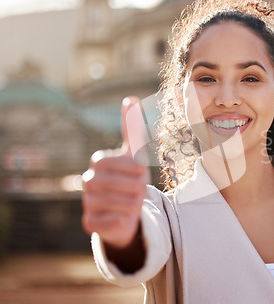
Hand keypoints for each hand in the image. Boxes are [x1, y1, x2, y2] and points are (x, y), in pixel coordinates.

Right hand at [82, 97, 150, 248]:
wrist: (125, 212)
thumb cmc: (131, 180)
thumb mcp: (135, 155)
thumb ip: (133, 129)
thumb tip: (130, 98)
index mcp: (99, 161)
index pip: (130, 165)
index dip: (140, 171)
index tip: (139, 174)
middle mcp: (88, 180)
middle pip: (130, 186)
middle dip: (140, 190)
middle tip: (136, 192)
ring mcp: (87, 202)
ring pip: (125, 205)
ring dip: (134, 206)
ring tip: (129, 204)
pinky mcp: (89, 223)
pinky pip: (114, 222)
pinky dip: (123, 221)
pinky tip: (121, 218)